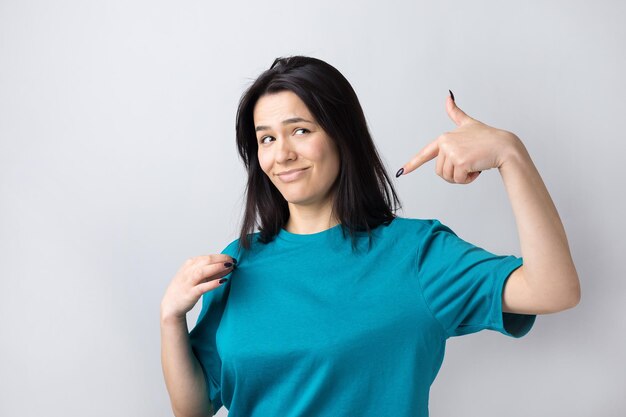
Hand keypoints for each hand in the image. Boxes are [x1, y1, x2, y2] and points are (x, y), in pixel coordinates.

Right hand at [160, 254, 235, 320]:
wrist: (171, 305)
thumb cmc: (186, 289)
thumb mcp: (196, 276)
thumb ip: (210, 271)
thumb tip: (227, 267)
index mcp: (189, 264)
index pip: (208, 257)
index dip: (221, 256)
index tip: (232, 258)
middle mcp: (188, 271)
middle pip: (206, 261)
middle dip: (221, 260)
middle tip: (233, 261)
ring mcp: (188, 282)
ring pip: (203, 271)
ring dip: (217, 267)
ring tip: (230, 267)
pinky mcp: (190, 293)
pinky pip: (202, 287)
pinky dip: (213, 283)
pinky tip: (223, 281)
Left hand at [396, 92, 519, 183]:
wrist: (504, 146)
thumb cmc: (488, 137)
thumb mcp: (468, 123)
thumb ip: (455, 113)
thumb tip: (448, 95)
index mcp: (444, 138)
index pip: (425, 153)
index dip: (413, 163)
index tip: (402, 172)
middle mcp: (445, 144)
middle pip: (440, 172)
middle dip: (454, 173)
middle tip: (469, 164)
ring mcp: (452, 152)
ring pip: (448, 177)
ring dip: (462, 177)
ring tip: (473, 165)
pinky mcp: (460, 162)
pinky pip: (458, 179)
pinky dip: (468, 179)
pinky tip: (477, 168)